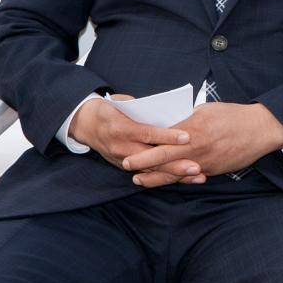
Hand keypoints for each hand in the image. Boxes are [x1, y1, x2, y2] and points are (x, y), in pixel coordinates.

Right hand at [69, 96, 202, 185]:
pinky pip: (148, 174)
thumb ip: (142, 107)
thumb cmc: (108, 109)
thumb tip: (166, 109)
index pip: (147, 133)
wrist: (84, 124)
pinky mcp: (124, 167)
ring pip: (152, 170)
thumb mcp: (121, 102)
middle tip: (196, 167)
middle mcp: (121, 147)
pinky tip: (184, 180)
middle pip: (152, 158)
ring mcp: (122, 160)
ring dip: (175, 175)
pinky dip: (166, 177)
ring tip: (197, 176)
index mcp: (121, 128)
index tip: (187, 137)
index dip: (167, 137)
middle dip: (175, 164)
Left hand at [120, 102, 282, 187]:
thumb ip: (188, 119)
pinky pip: (190, 177)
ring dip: (155, 178)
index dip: (144, 145)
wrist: (261, 130)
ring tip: (140, 180)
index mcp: (192, 129)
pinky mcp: (212, 170)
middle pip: (162, 159)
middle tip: (126, 166)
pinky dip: (176, 179)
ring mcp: (204, 162)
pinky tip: (166, 180)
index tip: (129, 147)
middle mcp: (195, 148)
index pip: (161, 139)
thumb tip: (173, 124)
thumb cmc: (235, 115)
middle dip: (142, 164)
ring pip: (174, 173)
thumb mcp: (207, 110)